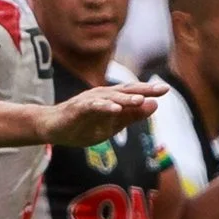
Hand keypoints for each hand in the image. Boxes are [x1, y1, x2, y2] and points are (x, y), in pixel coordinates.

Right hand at [36, 85, 157, 147]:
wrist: (52, 129)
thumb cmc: (81, 126)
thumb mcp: (111, 125)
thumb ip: (132, 116)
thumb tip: (154, 106)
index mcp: (111, 99)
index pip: (133, 93)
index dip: (149, 91)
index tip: (166, 89)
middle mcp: (102, 96)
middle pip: (125, 91)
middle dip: (143, 90)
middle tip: (161, 89)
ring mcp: (89, 101)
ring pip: (111, 98)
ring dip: (125, 99)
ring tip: (140, 100)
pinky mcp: (78, 109)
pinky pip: (93, 107)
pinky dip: (104, 107)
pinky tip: (115, 109)